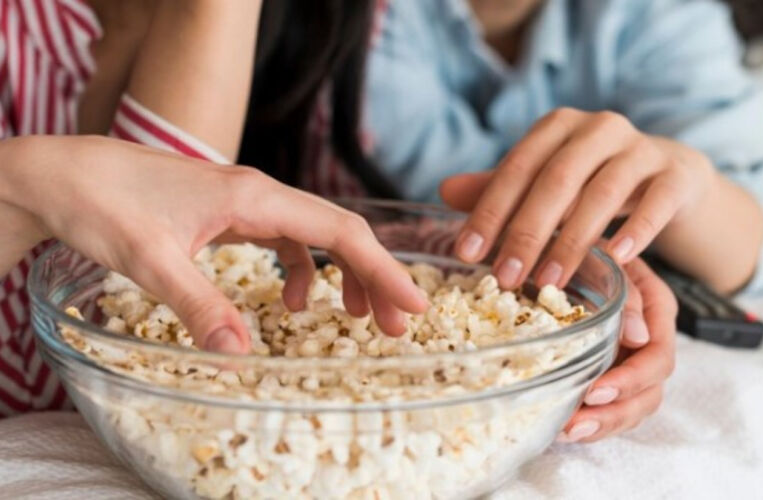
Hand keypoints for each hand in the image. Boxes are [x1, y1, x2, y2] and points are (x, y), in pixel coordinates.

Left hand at [0, 136, 426, 352]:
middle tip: (394, 326)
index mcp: (255, 198)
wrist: (64, 175)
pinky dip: (301, 272)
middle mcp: (260, 195)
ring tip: (356, 318)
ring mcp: (246, 204)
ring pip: (315, 238)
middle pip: (338, 232)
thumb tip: (241, 357)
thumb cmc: (104, 203)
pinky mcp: (231, 216)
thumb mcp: (151, 260)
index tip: (414, 303)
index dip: (381, 269)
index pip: (339, 230)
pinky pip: (285, 242)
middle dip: (372, 278)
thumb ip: (199, 305)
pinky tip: (292, 303)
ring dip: (342, 276)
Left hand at [441, 108, 713, 289]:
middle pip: (556, 179)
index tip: (467, 253)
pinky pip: (656, 201)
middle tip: (505, 277)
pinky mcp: (677, 173)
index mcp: (558, 126)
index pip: (516, 168)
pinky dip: (637, 229)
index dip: (490, 211)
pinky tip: (618, 258)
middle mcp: (599, 127)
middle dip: (527, 231)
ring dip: (573, 240)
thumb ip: (501, 187)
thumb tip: (444, 191)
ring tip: (549, 282)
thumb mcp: (546, 183)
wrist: (670, 176)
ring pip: (603, 192)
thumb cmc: (594, 182)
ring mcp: (642, 147)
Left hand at [558, 258, 675, 442]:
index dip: (630, 380)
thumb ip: (627, 294)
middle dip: (614, 413)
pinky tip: (564, 428)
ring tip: (567, 432)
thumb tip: (638, 336)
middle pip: (649, 392)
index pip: (658, 358)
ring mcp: (631, 358)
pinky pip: (612, 406)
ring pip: (633, 406)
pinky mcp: (611, 369)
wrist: (572, 242)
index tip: (595, 392)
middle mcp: (649, 339)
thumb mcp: (607, 259)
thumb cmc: (589, 247)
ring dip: (602, 425)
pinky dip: (592, 420)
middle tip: (576, 424)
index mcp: (657, 311)